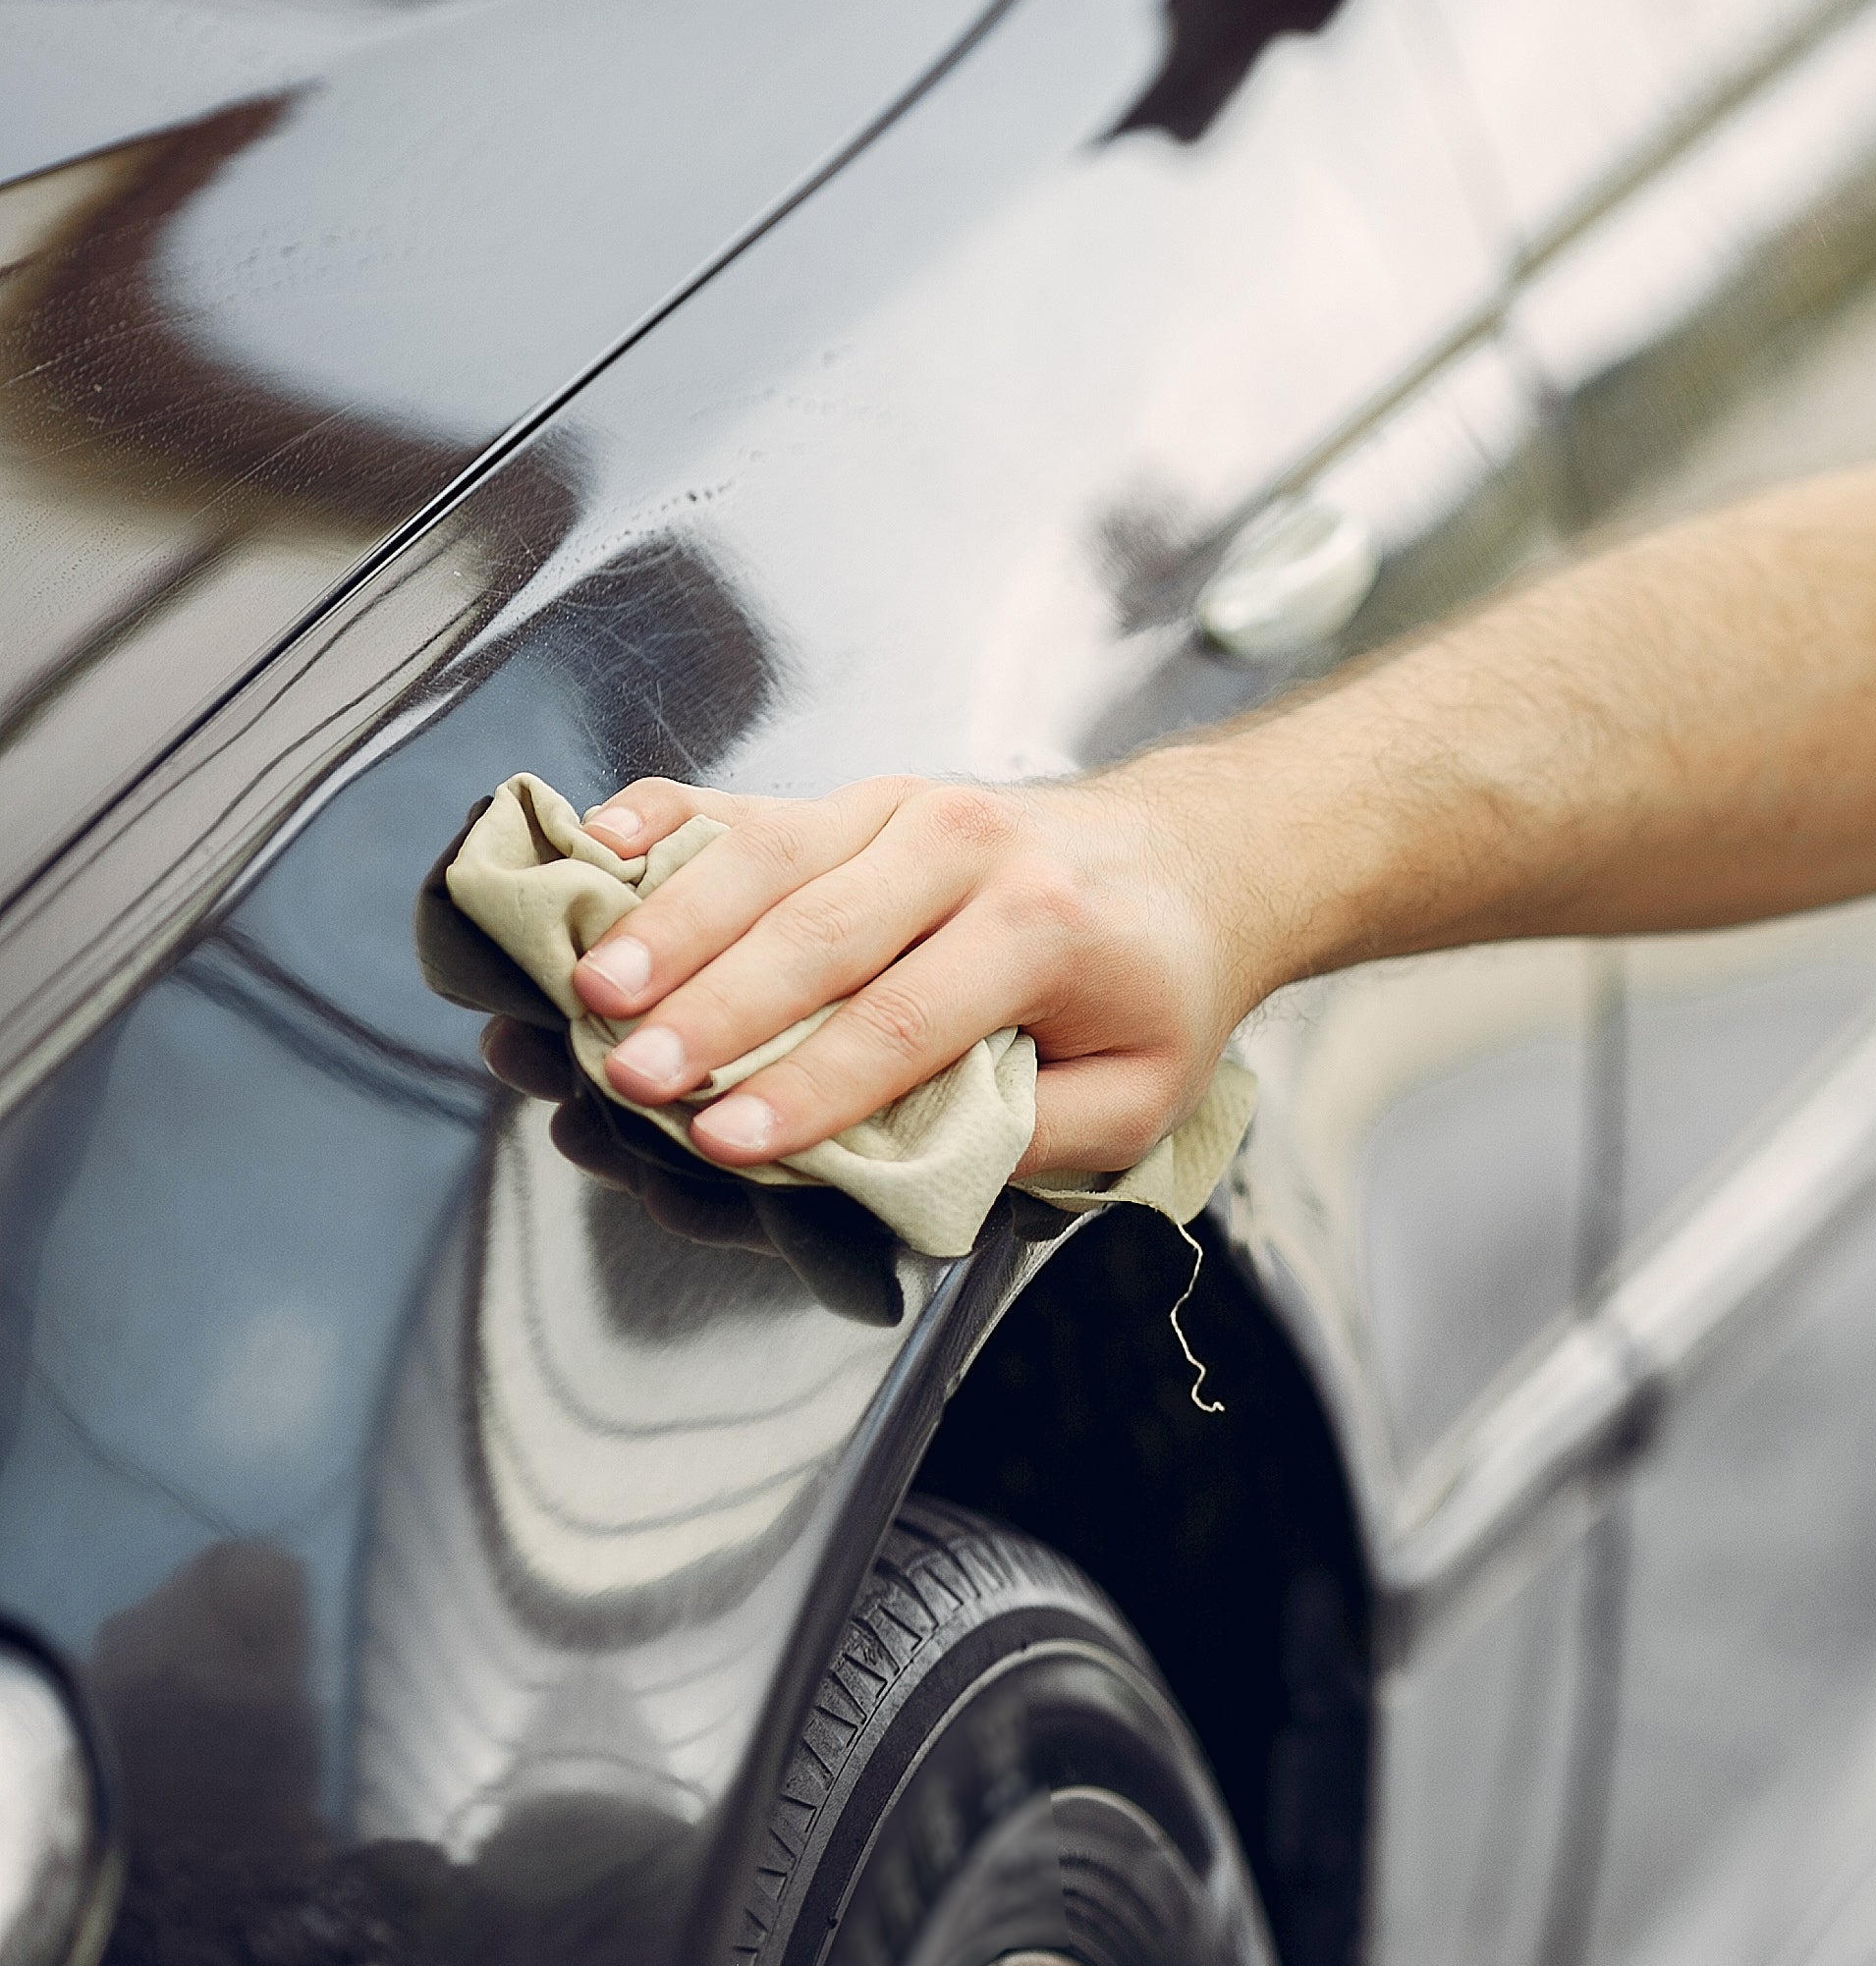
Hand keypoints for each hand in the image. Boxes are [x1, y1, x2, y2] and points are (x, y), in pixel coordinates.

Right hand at [560, 770, 1266, 1175]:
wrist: (1193, 858)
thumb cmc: (1156, 986)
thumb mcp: (1140, 1091)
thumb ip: (1035, 1134)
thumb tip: (910, 1170)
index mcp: (1042, 926)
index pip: (903, 1021)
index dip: (807, 1088)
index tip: (723, 1140)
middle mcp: (967, 849)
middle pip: (819, 933)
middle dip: (713, 1010)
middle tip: (627, 1074)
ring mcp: (905, 807)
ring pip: (768, 858)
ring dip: (669, 922)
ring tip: (591, 986)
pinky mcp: (861, 795)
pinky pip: (750, 803)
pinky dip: (665, 818)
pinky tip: (593, 846)